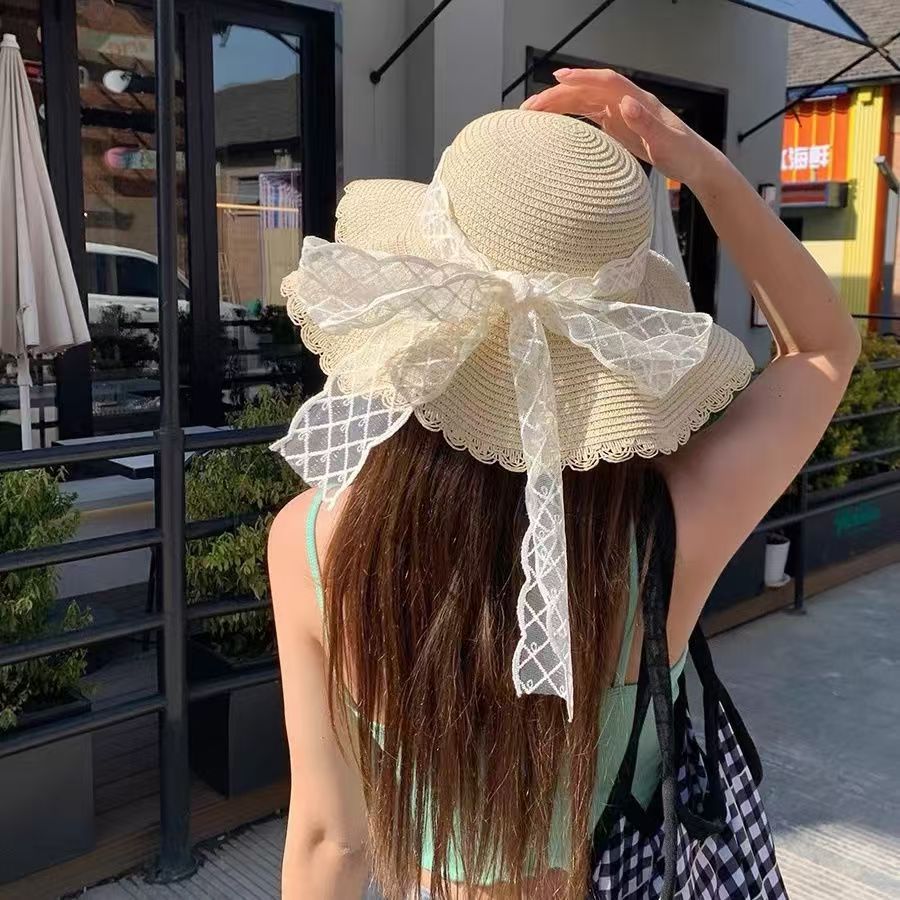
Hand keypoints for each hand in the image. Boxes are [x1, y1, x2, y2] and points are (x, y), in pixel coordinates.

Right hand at [521, 68, 719, 188]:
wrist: (695, 164)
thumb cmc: (683, 154)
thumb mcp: (666, 143)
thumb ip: (645, 123)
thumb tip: (625, 103)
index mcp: (638, 101)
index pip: (605, 82)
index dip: (581, 78)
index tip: (558, 79)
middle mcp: (627, 103)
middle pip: (588, 91)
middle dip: (559, 94)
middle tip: (531, 107)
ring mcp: (622, 113)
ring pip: (585, 102)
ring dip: (559, 104)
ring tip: (533, 113)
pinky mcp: (619, 126)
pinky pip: (589, 116)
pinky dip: (570, 115)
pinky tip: (554, 123)